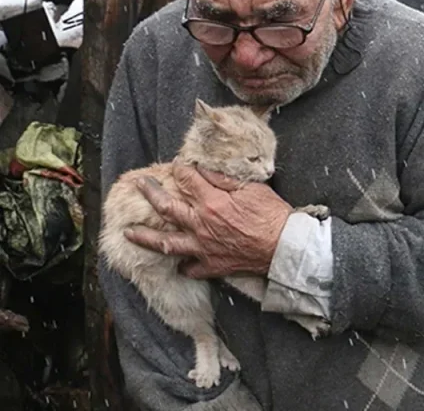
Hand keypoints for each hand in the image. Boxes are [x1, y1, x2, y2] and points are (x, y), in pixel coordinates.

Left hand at [124, 163, 292, 278]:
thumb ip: (224, 179)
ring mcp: (203, 248)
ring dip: (145, 237)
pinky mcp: (212, 265)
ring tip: (129, 232)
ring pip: (166, 243)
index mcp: (211, 202)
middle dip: (150, 193)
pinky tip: (177, 261)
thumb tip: (202, 169)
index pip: (186, 180)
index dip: (179, 170)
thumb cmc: (273, 215)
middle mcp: (201, 225)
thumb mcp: (252, 188)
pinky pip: (189, 268)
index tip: (176, 166)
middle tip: (139, 185)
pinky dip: (182, 265)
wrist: (284, 247)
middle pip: (166, 207)